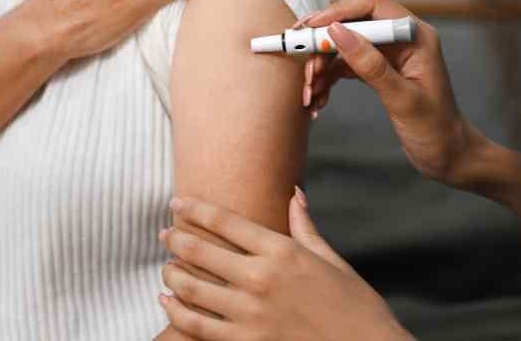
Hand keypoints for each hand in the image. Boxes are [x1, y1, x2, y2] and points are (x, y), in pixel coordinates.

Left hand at [157, 191, 414, 340]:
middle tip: (164, 234)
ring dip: (172, 275)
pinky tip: (168, 302)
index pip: (224, 221)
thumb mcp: (332, 262)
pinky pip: (196, 325)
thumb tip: (294, 194)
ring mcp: (251, 313)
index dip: (193, 209)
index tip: (176, 204)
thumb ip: (305, 228)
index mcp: (282, 251)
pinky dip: (176, 311)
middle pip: (200, 250)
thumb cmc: (356, 308)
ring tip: (167, 269)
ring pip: (191, 288)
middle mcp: (261, 278)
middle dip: (175, 239)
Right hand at [300, 0, 483, 188]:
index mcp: (415, 36)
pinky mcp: (378, 69)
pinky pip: (345, 64)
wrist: (448, 155)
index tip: (310, 29)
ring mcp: (389, 53)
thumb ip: (371, 65)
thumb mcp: (402, 99)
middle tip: (300, 62)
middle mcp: (401, 38)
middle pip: (352, 22)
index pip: (372, 5)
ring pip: (344, 44)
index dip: (338, 12)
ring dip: (321, 65)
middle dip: (322, 42)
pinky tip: (319, 98)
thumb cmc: (435, 129)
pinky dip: (329, 78)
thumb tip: (338, 33)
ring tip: (309, 91)